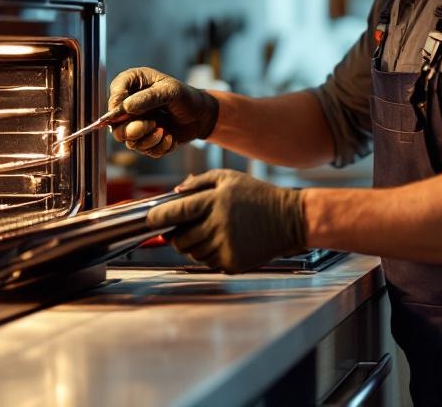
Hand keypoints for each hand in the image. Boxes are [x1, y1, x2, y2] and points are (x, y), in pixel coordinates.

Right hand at [108, 67, 218, 157]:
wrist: (200, 115)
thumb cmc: (185, 97)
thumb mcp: (171, 91)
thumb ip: (149, 98)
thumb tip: (126, 107)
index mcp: (133, 85)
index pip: (115, 94)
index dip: (116, 104)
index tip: (128, 109)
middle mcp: (130, 106)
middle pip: (115, 126)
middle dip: (133, 129)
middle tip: (152, 124)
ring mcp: (136, 125)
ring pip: (129, 142)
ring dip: (149, 140)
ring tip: (164, 131)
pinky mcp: (145, 140)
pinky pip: (145, 151)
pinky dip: (160, 146)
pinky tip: (171, 137)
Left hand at [147, 169, 305, 272]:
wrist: (290, 220)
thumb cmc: (258, 196)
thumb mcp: (230, 178)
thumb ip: (199, 182)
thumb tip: (174, 192)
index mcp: (214, 201)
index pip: (175, 213)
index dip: (157, 218)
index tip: (150, 220)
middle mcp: (218, 225)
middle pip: (179, 240)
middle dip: (176, 236)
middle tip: (183, 229)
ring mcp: (225, 246)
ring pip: (192, 254)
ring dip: (194, 246)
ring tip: (210, 233)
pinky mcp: (233, 263)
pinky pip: (209, 263)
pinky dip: (210, 255)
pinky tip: (224, 242)